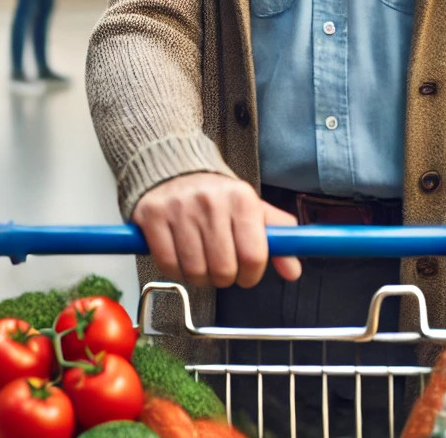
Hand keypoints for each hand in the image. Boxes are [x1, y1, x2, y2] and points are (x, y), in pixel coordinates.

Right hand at [130, 173, 302, 288]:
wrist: (173, 166)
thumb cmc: (216, 195)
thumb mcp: (252, 209)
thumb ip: (278, 239)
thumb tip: (293, 271)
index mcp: (242, 198)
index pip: (253, 257)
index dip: (251, 275)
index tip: (246, 274)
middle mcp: (211, 201)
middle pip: (224, 269)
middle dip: (224, 278)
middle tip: (220, 267)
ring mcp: (179, 208)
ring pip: (195, 271)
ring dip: (199, 277)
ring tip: (199, 261)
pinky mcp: (152, 215)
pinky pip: (167, 264)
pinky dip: (174, 270)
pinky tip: (179, 258)